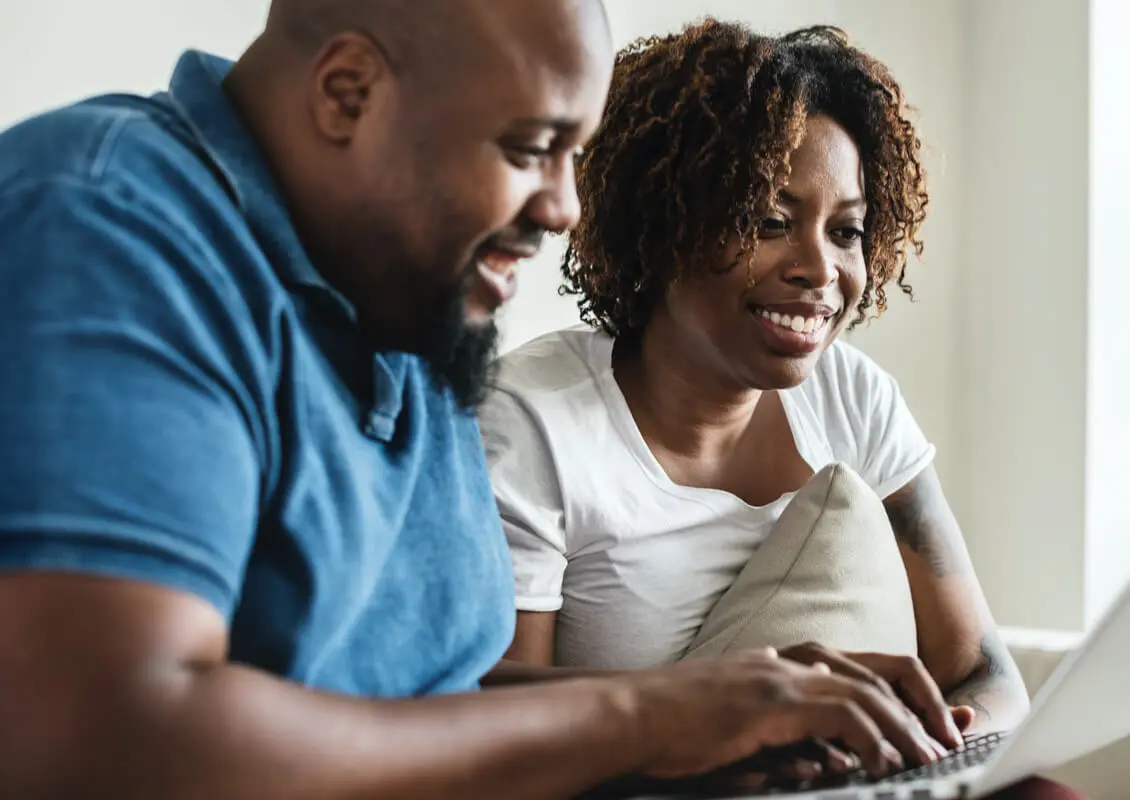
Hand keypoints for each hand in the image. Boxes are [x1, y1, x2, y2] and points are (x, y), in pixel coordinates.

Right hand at [617, 648, 941, 780]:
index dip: (907, 694)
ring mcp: (779, 677)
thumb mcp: (738, 724)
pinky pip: (841, 715)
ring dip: (907, 727)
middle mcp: (787, 660)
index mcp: (782, 662)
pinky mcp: (770, 701)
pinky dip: (873, 737)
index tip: (936, 725)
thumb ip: (784, 733)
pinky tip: (887, 761)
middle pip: (878, 671)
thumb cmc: (671, 725)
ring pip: (867, 693)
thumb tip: (826, 759)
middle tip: (950, 740)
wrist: (627, 714)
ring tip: (931, 759)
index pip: (862, 668)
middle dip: (922, 705)